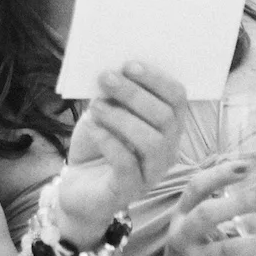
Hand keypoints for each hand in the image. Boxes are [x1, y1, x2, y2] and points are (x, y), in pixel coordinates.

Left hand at [55, 62, 184, 240]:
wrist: (77, 186)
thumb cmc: (96, 145)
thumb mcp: (105, 113)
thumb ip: (113, 94)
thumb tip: (113, 70)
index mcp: (167, 126)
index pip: (177, 99)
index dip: (157, 79)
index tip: (129, 64)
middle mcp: (167, 150)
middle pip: (166, 118)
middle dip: (135, 94)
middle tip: (106, 77)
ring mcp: (151, 173)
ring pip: (152, 142)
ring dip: (122, 118)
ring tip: (96, 105)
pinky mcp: (128, 191)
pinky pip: (127, 165)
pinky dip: (109, 142)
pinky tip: (94, 128)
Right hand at [154, 162, 255, 255]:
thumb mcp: (187, 228)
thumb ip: (207, 205)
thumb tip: (233, 167)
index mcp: (180, 218)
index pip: (195, 188)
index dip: (219, 174)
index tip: (246, 165)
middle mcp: (184, 238)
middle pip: (207, 215)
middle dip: (240, 203)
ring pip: (227, 250)